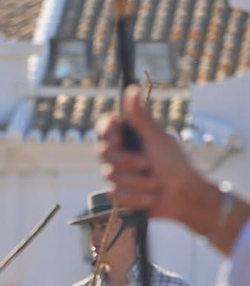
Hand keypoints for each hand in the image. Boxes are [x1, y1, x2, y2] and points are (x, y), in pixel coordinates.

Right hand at [97, 87, 223, 235]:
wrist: (183, 197)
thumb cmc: (175, 165)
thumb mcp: (157, 138)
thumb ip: (140, 116)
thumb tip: (133, 88)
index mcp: (129, 136)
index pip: (104, 127)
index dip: (106, 132)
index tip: (117, 137)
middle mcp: (120, 153)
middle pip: (103, 153)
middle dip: (128, 162)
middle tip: (147, 163)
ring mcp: (118, 175)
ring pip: (110, 176)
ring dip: (138, 182)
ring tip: (156, 183)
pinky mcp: (119, 195)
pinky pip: (116, 195)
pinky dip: (136, 197)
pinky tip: (150, 197)